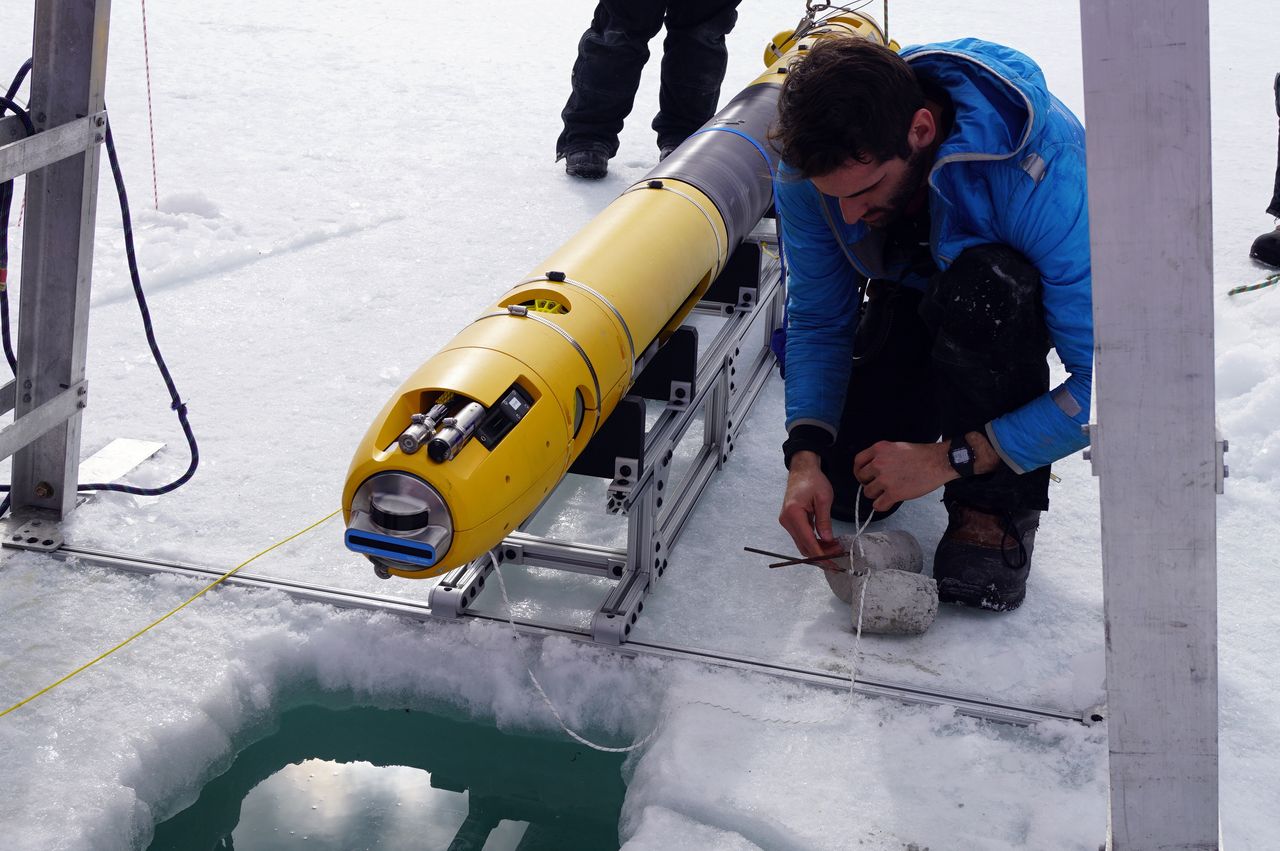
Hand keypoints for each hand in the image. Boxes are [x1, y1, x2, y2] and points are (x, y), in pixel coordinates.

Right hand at [778, 451, 846, 565]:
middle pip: (804, 546)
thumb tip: (827, 540)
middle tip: (839, 555)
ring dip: (818, 549)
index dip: (821, 555)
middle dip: (821, 554)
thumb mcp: (824, 498)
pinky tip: (827, 541)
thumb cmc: (813, 480)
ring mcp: (786, 522)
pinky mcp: (790, 521)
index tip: (833, 563)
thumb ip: (824, 520)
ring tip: (836, 548)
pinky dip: (814, 542)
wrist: (802, 470)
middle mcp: (787, 520)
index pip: (808, 541)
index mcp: (794, 513)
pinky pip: (802, 537)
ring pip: (803, 544)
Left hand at [853, 440, 954, 511]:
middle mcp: (879, 463)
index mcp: (879, 449)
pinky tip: (887, 502)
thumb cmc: (921, 455)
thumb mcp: (896, 447)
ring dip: (876, 495)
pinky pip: (878, 505)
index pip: (858, 462)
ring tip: (886, 493)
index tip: (864, 476)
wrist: (938, 462)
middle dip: (868, 483)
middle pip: (861, 478)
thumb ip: (882, 455)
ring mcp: (885, 479)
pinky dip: (881, 506)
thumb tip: (872, 468)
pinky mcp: (894, 493)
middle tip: (879, 485)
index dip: (859, 471)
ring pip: (868, 493)